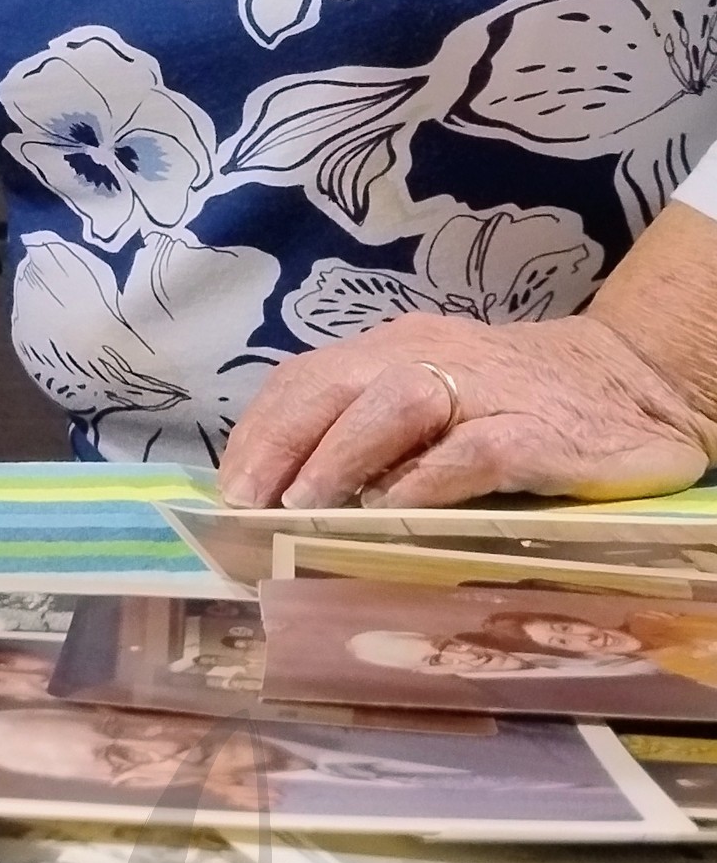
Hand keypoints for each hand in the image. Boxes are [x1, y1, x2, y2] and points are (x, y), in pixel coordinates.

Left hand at [217, 306, 716, 509]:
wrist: (637, 380)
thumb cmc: (520, 400)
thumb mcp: (436, 397)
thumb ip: (373, 428)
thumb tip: (288, 493)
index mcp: (397, 349)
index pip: (307, 378)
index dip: (260, 431)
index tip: (226, 488)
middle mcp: (432, 358)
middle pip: (335, 383)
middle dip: (281, 443)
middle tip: (246, 504)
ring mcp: (487, 393)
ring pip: (395, 405)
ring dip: (341, 456)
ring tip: (303, 509)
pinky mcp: (539, 433)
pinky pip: (475, 451)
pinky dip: (428, 480)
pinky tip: (394, 513)